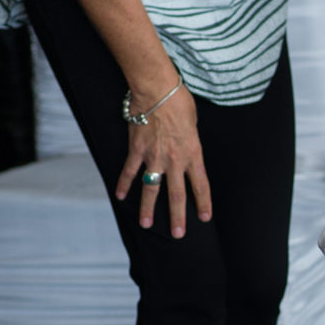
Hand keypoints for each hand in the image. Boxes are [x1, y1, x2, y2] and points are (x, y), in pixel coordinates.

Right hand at [114, 84, 211, 235]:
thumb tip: (186, 150)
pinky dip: (124, 184)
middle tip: (178, 234)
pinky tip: (120, 196)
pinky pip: (129, 171)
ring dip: (148, 209)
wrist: (157, 89)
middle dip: (178, 217)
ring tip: (146, 225)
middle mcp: (174, 160)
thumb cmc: (179, 101)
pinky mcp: (136, 150)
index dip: (203, 203)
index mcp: (193, 153)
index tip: (204, 218)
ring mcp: (154, 157)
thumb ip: (190, 142)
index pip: (201, 185)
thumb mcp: (194, 123)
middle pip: (177, 195)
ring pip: (151, 189)